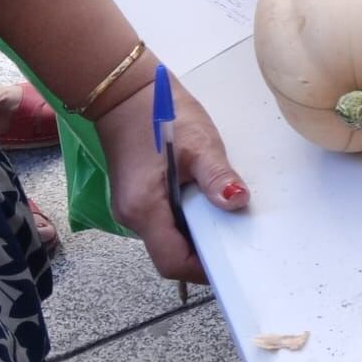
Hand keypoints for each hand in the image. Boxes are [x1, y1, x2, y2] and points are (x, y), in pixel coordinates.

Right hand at [92, 72, 249, 282]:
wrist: (123, 91)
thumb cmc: (160, 113)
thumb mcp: (199, 144)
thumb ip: (217, 177)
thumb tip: (237, 202)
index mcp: (144, 210)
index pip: (172, 262)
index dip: (201, 270)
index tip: (232, 261)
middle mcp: (132, 216)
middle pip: (170, 254)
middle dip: (203, 253)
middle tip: (238, 240)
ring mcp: (132, 207)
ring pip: (168, 238)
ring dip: (196, 235)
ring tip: (227, 220)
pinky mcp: (137, 196)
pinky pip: (164, 221)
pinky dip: (187, 220)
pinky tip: (208, 204)